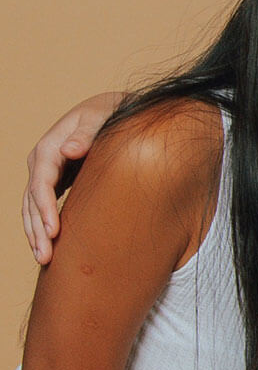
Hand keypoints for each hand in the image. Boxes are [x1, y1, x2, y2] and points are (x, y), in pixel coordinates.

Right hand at [22, 92, 123, 263]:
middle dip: (37, 230)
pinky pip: (42, 207)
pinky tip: (49, 246)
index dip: (45, 209)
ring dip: (35, 234)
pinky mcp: (55, 181)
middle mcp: (41, 162)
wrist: (113, 109)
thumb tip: (68, 151)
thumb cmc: (109, 112)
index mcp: (49, 148)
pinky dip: (42, 226)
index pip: (41, 184)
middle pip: (32, 202)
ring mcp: (46, 173)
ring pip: (32, 208)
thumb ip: (86, 133)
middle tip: (45, 257)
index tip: (53, 231)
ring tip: (44, 259)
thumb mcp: (99, 116)